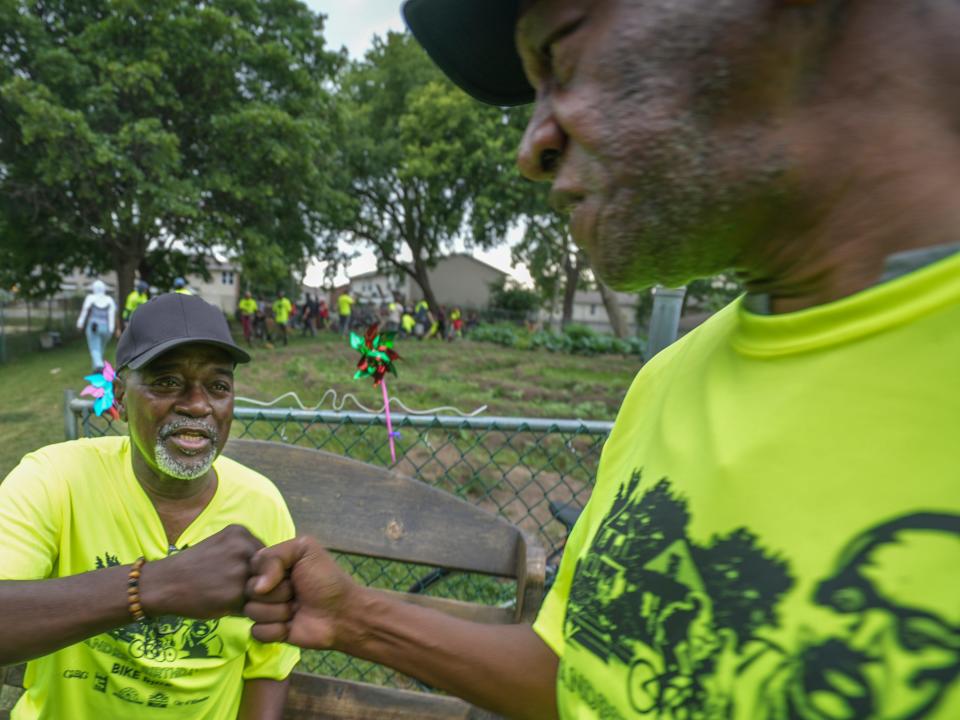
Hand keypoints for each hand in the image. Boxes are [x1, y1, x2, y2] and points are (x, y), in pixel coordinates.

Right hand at [141, 524, 265, 618]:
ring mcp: (240, 570)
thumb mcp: (222, 546)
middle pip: (274, 571)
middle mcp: (244, 547)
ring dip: (257, 599)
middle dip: (266, 585)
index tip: (251, 579)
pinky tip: (227, 606)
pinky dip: (245, 610)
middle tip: (247, 592)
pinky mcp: (235, 593)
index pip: (272, 555)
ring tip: (236, 599)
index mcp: (241, 533)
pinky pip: (253, 605)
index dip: (264, 572)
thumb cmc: (194, 568)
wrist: (163, 584)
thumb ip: (248, 555)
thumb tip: (281, 573)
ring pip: (267, 590)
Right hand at [244, 536, 360, 649]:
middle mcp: (266, 588)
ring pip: (251, 611)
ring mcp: (267, 610)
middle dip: (277, 591)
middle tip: (296, 592)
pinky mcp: (269, 632)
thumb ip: (275, 555)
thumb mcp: (305, 550)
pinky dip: (276, 629)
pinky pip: (257, 631)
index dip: (267, 570)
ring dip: (278, 611)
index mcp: (272, 566)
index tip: (289, 571)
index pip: (251, 565)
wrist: (343, 612)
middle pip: (248, 590)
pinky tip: (291, 626)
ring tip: (297, 609)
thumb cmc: (326, 578)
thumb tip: (257, 587)